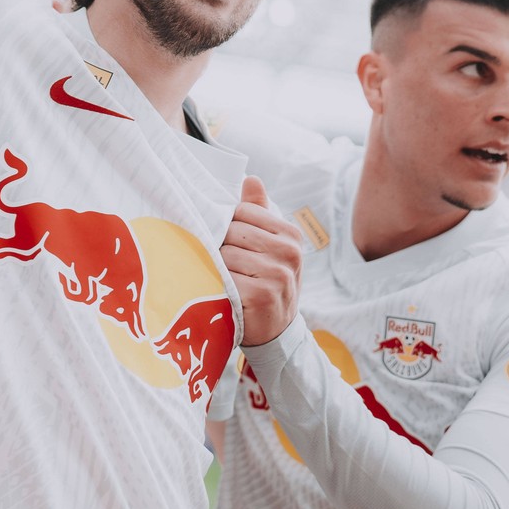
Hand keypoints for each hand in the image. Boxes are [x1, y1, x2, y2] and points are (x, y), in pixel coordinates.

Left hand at [221, 175, 302, 345]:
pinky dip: (218, 284)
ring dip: (218, 267)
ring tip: (227, 279)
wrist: (276, 330)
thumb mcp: (269, 245)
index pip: (242, 211)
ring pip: (225, 254)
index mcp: (290, 234)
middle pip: (232, 232)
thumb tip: (250, 178)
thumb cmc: (267, 280)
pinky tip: (226, 293)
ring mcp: (277, 274)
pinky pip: (224, 277)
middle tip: (226, 264)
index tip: (230, 242)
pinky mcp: (261, 295)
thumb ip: (259, 211)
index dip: (229, 226)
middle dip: (222, 246)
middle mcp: (289, 252)